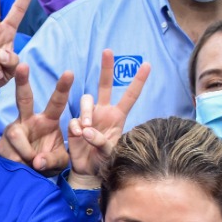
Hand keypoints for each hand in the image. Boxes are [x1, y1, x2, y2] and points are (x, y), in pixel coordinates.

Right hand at [0, 64, 72, 175]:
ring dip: (25, 151)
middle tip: (23, 65)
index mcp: (48, 120)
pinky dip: (17, 161)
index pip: (56, 102)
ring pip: (15, 134)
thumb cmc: (49, 161)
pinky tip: (21, 165)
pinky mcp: (1, 143)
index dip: (62, 88)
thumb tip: (36, 161)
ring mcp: (13, 130)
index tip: (70, 72)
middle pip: (24, 98)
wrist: (31, 175)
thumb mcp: (59, 161)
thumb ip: (51, 160)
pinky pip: (8, 150)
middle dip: (22, 82)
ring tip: (31, 163)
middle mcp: (29, 120)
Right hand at [66, 50, 150, 182]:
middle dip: (106, 68)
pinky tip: (79, 137)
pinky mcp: (75, 124)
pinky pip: (74, 119)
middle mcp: (103, 112)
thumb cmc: (105, 160)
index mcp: (117, 116)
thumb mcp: (109, 153)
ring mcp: (88, 116)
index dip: (138, 81)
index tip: (147, 65)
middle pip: (104, 85)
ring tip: (85, 128)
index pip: (129, 96)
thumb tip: (87, 131)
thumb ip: (101, 142)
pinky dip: (76, 128)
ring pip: (86, 100)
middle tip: (108, 51)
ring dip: (85, 112)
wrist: (88, 171)